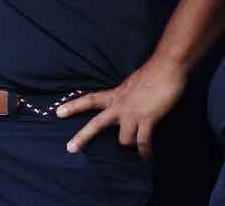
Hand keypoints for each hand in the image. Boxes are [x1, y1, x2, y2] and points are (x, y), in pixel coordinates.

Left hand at [54, 56, 188, 158]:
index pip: (89, 100)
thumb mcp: (131, 84)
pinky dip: (145, 151)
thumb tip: (125, 102)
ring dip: (129, 145)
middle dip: (82, 137)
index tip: (58, 112)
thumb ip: (125, 95)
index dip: (74, 106)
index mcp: (115, 95)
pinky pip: (142, 141)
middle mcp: (120, 106)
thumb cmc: (152, 73)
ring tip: (137, 150)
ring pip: (123, 139)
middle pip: (96, 124)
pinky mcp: (147, 119)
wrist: (166, 67)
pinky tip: (146, 156)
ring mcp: (132, 113)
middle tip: (69, 148)